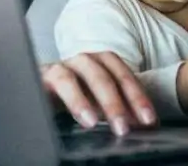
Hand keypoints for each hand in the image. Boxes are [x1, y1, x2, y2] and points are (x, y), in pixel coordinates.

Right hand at [41, 52, 155, 135]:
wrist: (37, 90)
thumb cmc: (72, 96)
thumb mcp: (98, 104)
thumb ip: (119, 110)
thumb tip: (142, 125)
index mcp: (105, 63)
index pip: (127, 77)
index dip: (139, 98)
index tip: (150, 121)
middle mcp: (88, 60)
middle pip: (109, 76)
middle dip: (119, 102)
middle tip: (124, 128)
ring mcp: (68, 64)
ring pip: (86, 75)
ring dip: (93, 99)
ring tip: (97, 123)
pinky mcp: (46, 73)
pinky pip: (60, 80)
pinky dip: (73, 99)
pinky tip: (82, 116)